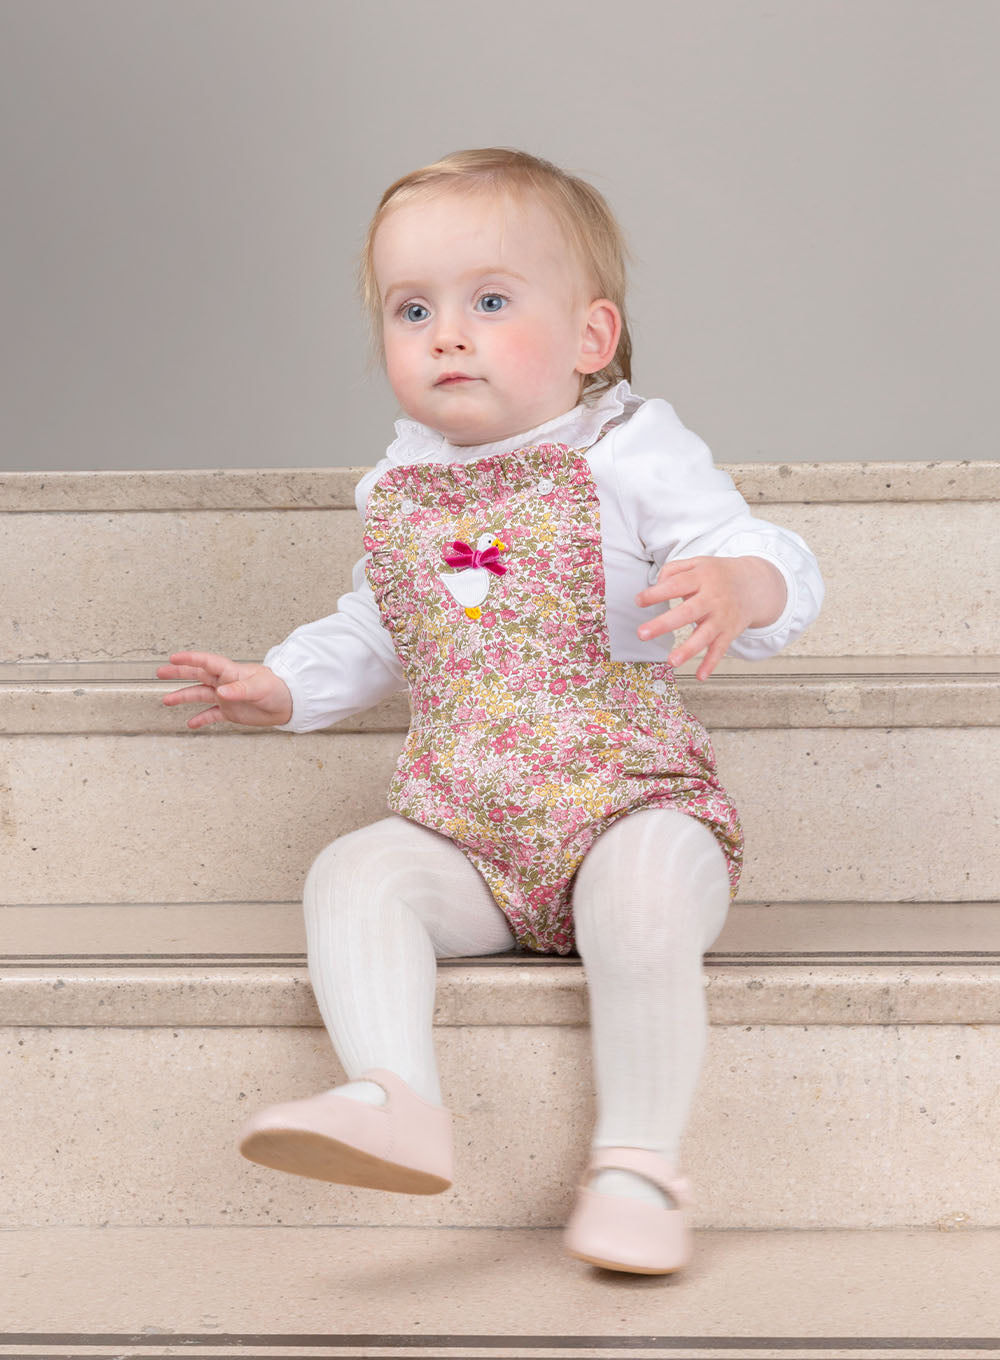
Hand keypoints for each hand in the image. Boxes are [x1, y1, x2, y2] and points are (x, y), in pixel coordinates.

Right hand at [157, 651, 292, 728]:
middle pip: (198, 675)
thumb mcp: (259, 687)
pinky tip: (190, 723)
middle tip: (161, 672)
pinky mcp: (231, 711)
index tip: (174, 657)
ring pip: (200, 694)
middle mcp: (225, 683)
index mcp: (231, 672)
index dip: (190, 659)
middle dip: (179, 673)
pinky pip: (211, 714)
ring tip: (167, 700)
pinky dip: (200, 718)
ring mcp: (226, 697)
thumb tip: (222, 692)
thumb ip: (240, 690)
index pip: (207, 662)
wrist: (289, 704)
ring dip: (184, 696)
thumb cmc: (278, 689)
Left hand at [634, 556, 786, 680]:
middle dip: (663, 624)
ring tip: (671, 661)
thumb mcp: (698, 563)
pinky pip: (720, 649)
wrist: (755, 585)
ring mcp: (722, 617)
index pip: (676, 584)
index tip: (639, 601)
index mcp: (702, 578)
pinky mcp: (730, 632)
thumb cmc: (718, 575)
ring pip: (704, 635)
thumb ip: (674, 569)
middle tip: (642, 633)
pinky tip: (700, 676)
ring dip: (688, 650)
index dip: (656, 593)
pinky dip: (711, 663)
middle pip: (686, 612)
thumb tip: (655, 585)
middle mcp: (712, 598)